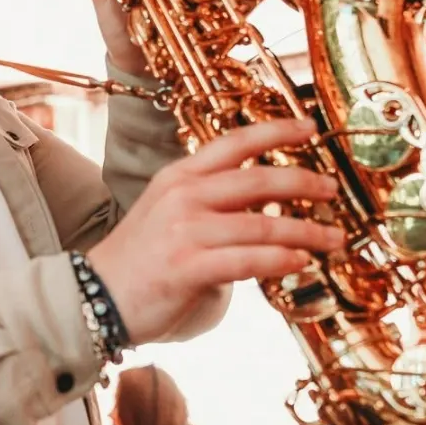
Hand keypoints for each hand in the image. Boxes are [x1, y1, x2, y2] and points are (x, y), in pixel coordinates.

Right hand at [85, 117, 343, 345]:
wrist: (92, 296)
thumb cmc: (138, 261)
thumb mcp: (170, 216)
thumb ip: (213, 206)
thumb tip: (267, 205)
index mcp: (180, 177)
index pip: (235, 142)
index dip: (277, 131)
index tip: (311, 128)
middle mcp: (184, 196)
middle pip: (259, 179)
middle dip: (305, 182)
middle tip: (333, 190)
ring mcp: (186, 230)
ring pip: (262, 223)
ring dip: (306, 231)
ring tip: (333, 239)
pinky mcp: (188, 267)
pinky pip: (248, 260)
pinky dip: (280, 259)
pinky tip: (300, 262)